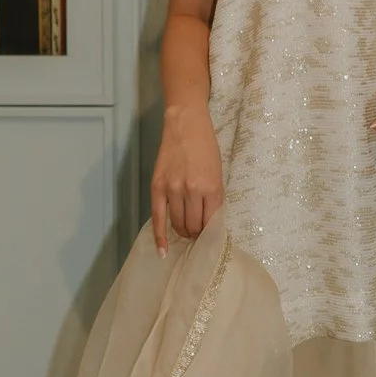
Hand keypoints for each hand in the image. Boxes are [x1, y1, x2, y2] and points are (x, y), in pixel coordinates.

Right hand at [151, 104, 224, 252]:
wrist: (185, 126)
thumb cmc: (206, 148)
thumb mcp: (218, 174)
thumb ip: (213, 198)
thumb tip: (209, 223)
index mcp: (212, 188)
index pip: (211, 222)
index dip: (210, 234)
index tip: (209, 239)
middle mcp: (192, 191)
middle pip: (194, 226)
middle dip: (196, 234)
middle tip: (197, 235)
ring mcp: (173, 190)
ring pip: (178, 224)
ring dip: (182, 233)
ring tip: (185, 233)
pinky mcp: (157, 187)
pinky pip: (157, 218)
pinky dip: (160, 236)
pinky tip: (162, 250)